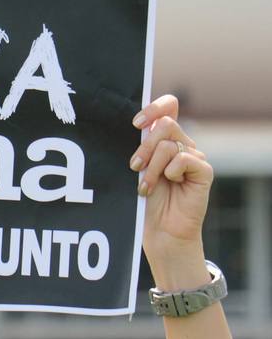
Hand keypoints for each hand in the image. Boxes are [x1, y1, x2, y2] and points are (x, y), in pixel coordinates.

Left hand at [130, 95, 213, 277]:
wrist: (161, 231)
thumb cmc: (145, 203)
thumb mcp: (138, 171)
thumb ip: (140, 148)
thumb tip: (138, 126)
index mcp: (165, 140)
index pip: (169, 107)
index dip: (154, 108)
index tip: (136, 123)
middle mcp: (181, 145)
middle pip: (165, 124)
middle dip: (144, 145)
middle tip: (134, 166)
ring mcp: (194, 157)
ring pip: (169, 144)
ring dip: (151, 166)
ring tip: (145, 186)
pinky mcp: (203, 171)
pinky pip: (184, 159)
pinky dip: (170, 172)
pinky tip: (167, 184)